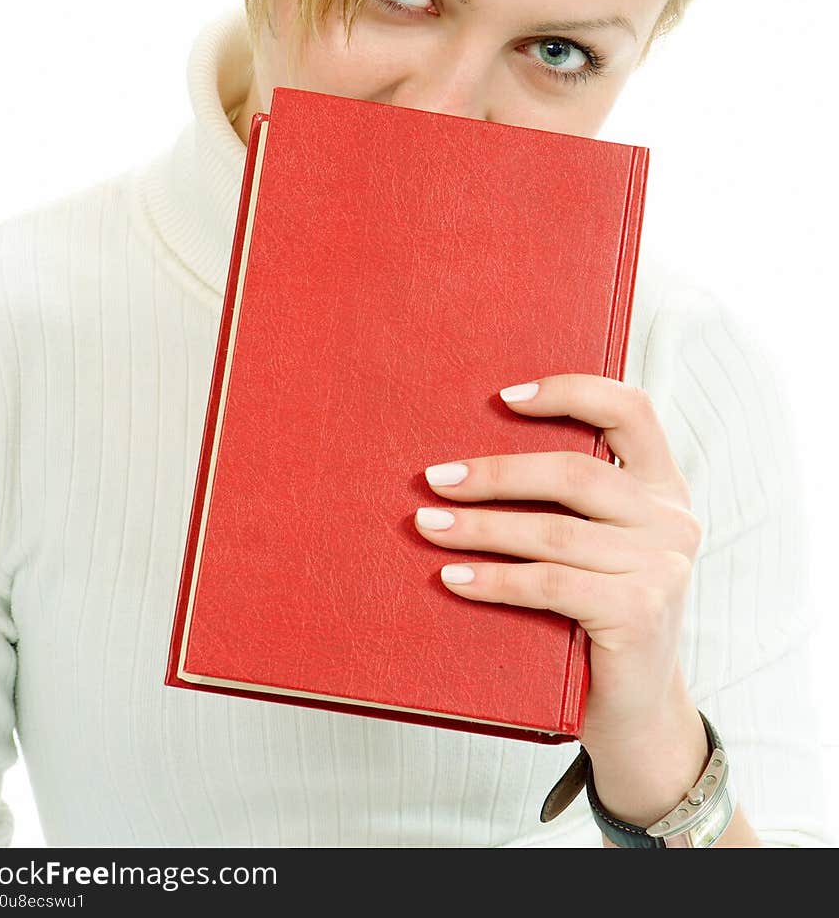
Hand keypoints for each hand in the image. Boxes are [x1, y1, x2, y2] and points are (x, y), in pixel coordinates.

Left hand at [414, 373, 702, 759]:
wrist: (633, 710)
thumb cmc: (596, 614)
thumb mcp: (597, 545)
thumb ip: (568, 502)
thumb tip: (467, 462)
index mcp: (664, 485)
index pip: (631, 410)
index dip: (571, 391)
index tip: (504, 397)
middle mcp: (673, 519)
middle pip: (575, 473)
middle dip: (496, 473)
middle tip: (435, 478)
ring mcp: (663, 567)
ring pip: (554, 532)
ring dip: (480, 527)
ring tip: (428, 524)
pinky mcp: (640, 613)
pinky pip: (550, 584)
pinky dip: (495, 579)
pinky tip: (454, 578)